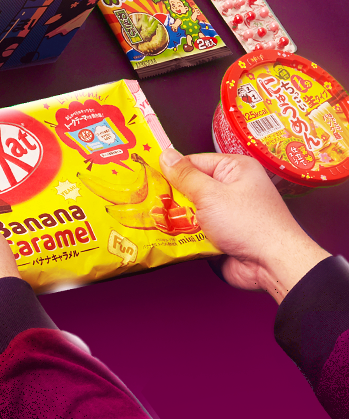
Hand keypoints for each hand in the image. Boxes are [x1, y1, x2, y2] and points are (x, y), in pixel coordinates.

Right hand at [160, 148, 327, 303]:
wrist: (271, 263)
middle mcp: (232, 189)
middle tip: (147, 203)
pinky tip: (166, 239)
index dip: (172, 170)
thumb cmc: (250, 223)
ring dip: (176, 220)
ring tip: (152, 222)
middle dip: (171, 198)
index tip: (148, 177)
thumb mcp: (211, 194)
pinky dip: (184, 237)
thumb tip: (166, 155)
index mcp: (234, 169)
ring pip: (191, 213)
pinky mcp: (222, 237)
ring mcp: (226, 215)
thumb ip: (185, 176)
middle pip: (191, 188)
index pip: (195, 162)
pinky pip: (196, 233)